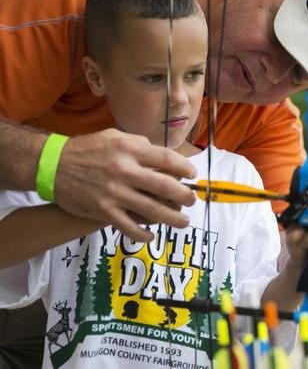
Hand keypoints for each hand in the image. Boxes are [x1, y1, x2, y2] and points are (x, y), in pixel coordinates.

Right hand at [54, 129, 196, 241]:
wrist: (53, 164)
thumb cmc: (87, 149)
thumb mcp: (114, 135)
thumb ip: (139, 144)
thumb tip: (161, 155)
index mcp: (129, 149)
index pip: (167, 158)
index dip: (185, 168)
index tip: (193, 175)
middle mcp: (124, 170)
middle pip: (164, 186)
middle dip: (184, 195)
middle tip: (192, 201)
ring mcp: (114, 192)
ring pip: (151, 210)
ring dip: (172, 218)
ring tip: (183, 222)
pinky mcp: (103, 211)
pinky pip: (129, 227)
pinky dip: (143, 234)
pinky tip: (152, 235)